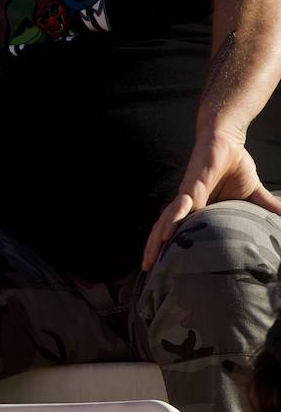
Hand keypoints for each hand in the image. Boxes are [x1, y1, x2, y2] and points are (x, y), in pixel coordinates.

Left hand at [142, 128, 280, 269]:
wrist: (227, 141)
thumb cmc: (234, 165)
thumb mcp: (252, 193)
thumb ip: (264, 207)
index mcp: (200, 210)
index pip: (182, 234)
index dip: (171, 250)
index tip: (164, 270)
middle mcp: (188, 206)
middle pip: (166, 231)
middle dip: (154, 251)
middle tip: (148, 271)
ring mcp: (188, 197)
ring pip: (167, 222)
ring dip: (156, 240)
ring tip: (149, 259)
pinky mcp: (191, 187)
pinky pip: (179, 206)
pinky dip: (172, 219)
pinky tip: (164, 234)